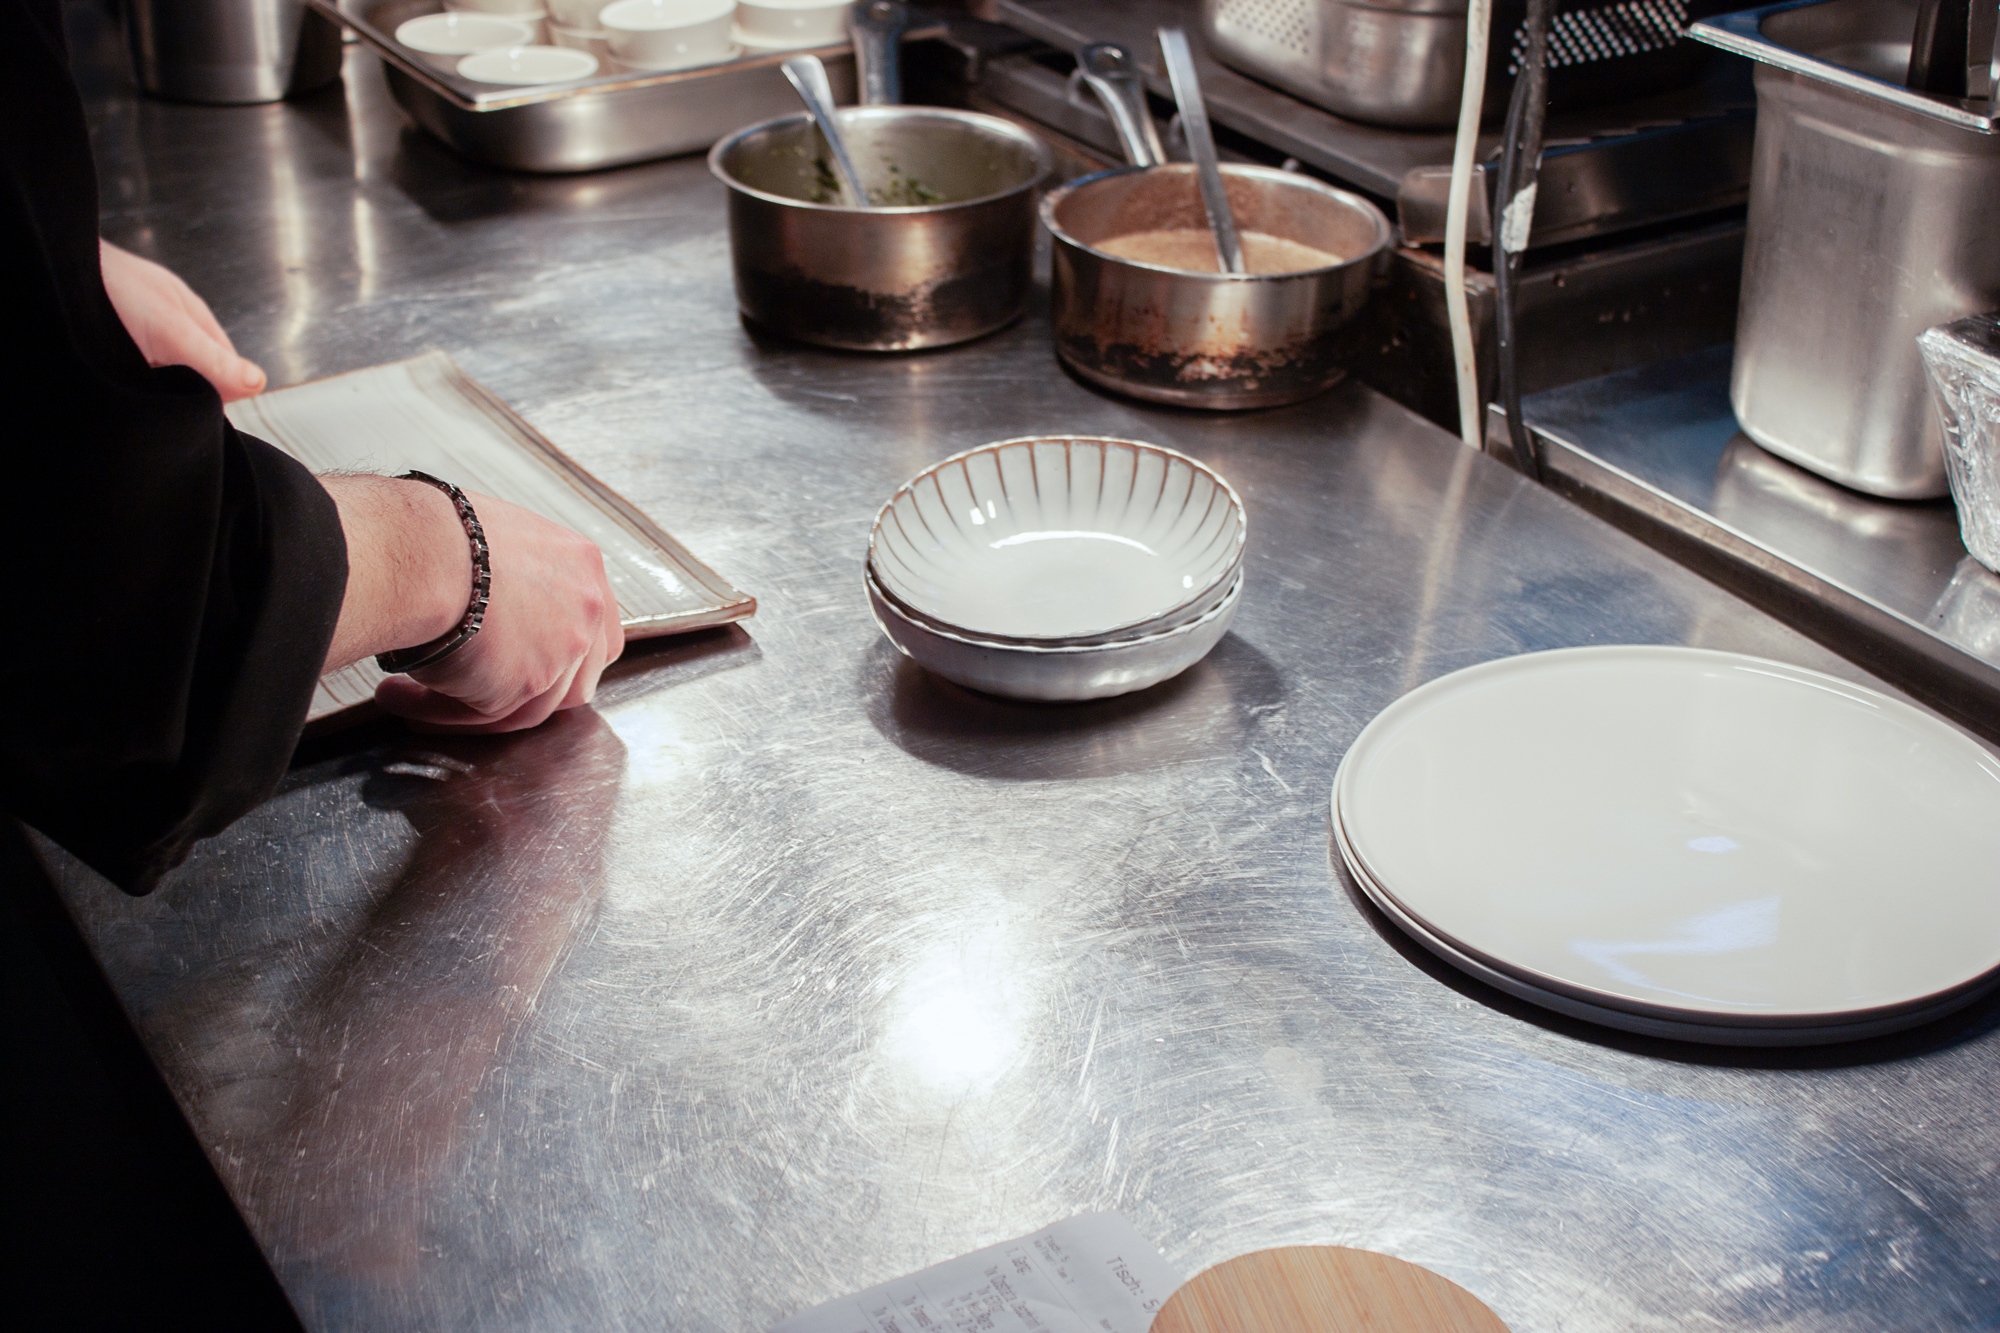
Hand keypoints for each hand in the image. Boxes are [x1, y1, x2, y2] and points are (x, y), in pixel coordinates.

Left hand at [99, 239, 266, 399]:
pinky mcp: (114, 355)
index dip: (218, 398)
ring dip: (152, 394)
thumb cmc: (104, 285)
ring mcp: (141, 345)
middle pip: (196, 381)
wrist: (48, 271)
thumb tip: (258, 383)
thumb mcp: (169, 327)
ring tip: (133, 392)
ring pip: (164, 384)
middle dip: (184, 397)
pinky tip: (117, 388)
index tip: (198, 413)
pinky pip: (133, 383)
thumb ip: (212, 358)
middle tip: (161, 403)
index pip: (228, 374)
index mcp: (196, 323)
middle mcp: (170, 334)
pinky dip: (128, 389)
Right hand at [376, 491, 625, 732]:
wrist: (421, 550)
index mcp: (582, 565)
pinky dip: (440, 710)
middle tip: (480, 690)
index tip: (529, 663)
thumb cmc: (437, 533)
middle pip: (576, 678)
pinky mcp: (525, 684)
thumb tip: (489, 603)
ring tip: (412, 694)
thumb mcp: (497, 537)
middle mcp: (585, 609)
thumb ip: (515, 577)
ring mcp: (563, 650)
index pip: (599, 630)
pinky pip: (484, 712)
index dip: (569, 658)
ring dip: (469, 704)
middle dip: (529, 695)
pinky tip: (400, 696)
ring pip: (529, 705)